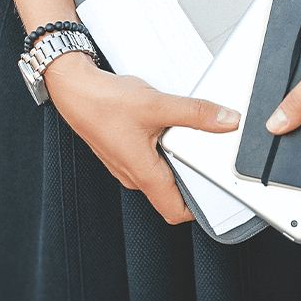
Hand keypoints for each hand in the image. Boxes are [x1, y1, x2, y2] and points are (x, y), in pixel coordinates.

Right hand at [43, 52, 240, 223]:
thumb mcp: (158, 105)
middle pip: (172, 193)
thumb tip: (227, 121)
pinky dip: (165, 149)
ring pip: (162, 174)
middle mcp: (134, 175)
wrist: (73, 88)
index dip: (201, 211)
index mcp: (143, 174)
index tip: (220, 197)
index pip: (176, 212)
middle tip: (212, 161)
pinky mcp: (124, 150)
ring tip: (191, 138)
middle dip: (195, 180)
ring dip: (179, 162)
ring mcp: (127, 164)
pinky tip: (169, 126)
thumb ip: (196, 114)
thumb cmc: (104, 102)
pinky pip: (151, 160)